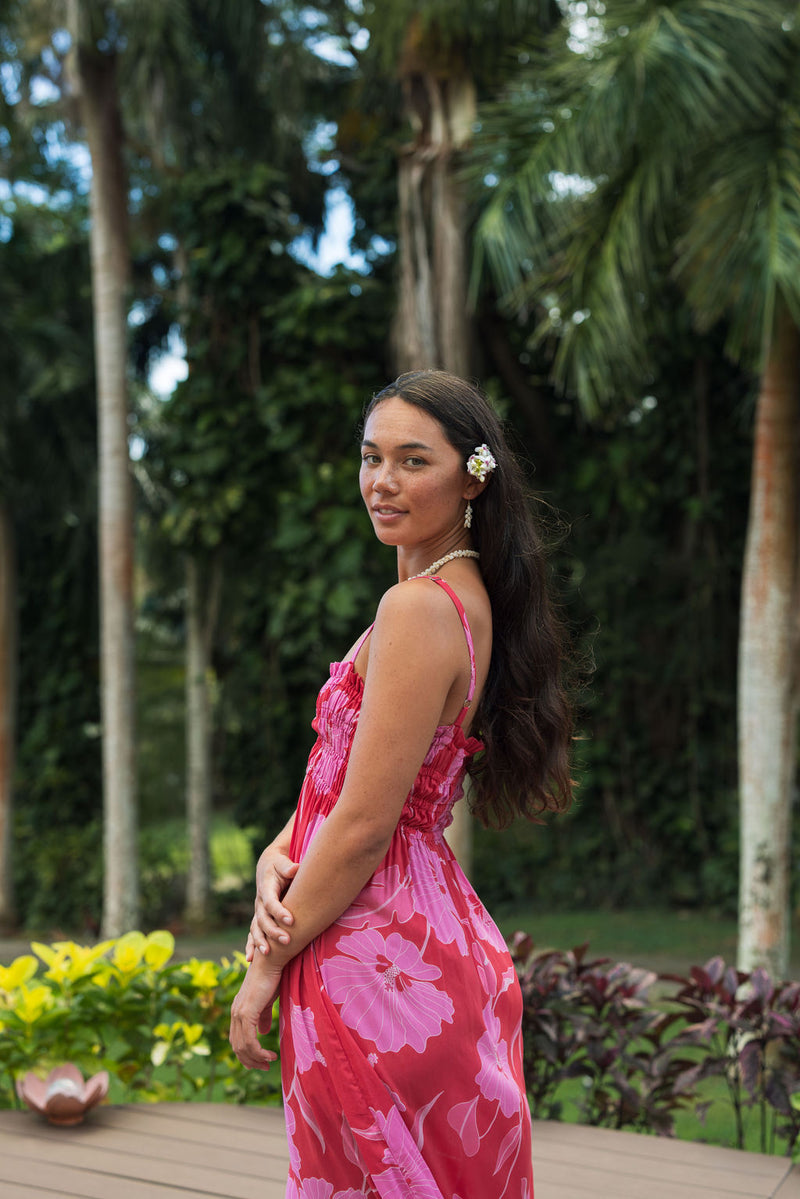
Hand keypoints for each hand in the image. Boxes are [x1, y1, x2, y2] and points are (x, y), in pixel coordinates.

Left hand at [229, 956, 281, 1070]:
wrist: (271, 961)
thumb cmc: (272, 977)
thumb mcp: (268, 1001)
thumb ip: (264, 1016)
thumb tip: (263, 1032)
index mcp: (238, 1010)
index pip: (236, 1039)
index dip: (246, 1053)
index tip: (260, 1061)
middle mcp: (235, 1013)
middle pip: (237, 1046)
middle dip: (250, 1061)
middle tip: (265, 1067)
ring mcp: (239, 1014)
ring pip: (243, 1047)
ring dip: (256, 1059)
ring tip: (269, 1062)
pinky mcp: (246, 1013)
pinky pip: (250, 1041)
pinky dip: (258, 1052)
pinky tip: (270, 1055)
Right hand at [246, 850, 298, 960]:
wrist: (267, 867)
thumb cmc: (279, 865)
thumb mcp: (282, 862)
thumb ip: (287, 866)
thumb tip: (295, 868)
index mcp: (266, 889)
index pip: (271, 902)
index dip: (279, 911)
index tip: (291, 921)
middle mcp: (259, 902)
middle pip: (263, 919)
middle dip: (273, 931)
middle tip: (287, 941)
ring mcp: (258, 911)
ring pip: (256, 928)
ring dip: (261, 941)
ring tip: (268, 954)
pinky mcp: (259, 918)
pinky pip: (252, 933)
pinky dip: (250, 945)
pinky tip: (250, 958)